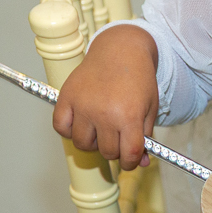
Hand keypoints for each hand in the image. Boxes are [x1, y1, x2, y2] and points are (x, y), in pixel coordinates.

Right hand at [53, 24, 159, 170]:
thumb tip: (142, 161)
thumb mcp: (150, 107)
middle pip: (107, 152)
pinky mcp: (66, 98)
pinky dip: (70, 130)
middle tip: (119, 136)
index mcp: (129, 116)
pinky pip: (61, 129)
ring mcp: (82, 106)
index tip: (132, 160)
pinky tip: (83, 121)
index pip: (129, 155)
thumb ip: (146, 135)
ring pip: (83, 144)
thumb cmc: (138, 78)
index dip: (133, 162)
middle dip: (116, 149)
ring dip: (93, 141)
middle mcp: (104, 114)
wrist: (121, 49)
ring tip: (102, 126)